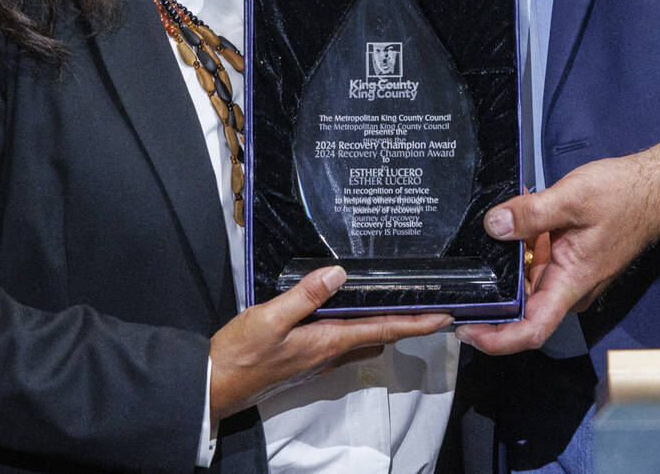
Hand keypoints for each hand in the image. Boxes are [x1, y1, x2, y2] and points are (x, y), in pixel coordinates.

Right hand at [209, 267, 450, 420]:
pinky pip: (342, 343)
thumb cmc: (240, 354)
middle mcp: (329, 354)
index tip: (444, 316)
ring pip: (361, 341)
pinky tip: (350, 315)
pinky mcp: (304, 360)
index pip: (382, 330)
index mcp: (327, 342)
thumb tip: (339, 274)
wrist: (215, 386)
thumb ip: (305, 296)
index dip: (415, 323)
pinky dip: (358, 329)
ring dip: (383, 326)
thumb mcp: (270, 318)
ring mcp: (317, 360)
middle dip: (406, 324)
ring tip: (399, 305)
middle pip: (378, 337)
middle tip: (429, 306)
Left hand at [457, 138, 659, 354]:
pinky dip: (521, 245)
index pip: (531, 331)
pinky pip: (537, 262)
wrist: (655, 187)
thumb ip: (531, 214)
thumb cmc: (624, 195)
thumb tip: (492, 226)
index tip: (465, 329)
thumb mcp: (572, 198)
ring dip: (506, 261)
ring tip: (490, 228)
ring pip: (526, 281)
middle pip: (521, 307)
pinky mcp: (569, 260)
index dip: (496, 340)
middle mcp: (569, 288)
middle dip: (490, 291)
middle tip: (461, 267)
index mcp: (571, 283)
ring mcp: (570, 275)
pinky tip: (511, 219)